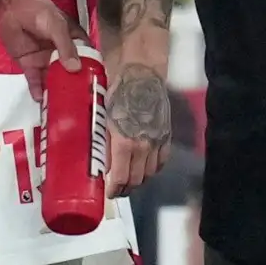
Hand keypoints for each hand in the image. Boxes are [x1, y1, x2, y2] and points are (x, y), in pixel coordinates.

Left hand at [0, 0, 83, 100]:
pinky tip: (41, 102)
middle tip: (79, 105)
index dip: (92, 73)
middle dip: (74, 88)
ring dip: (56, 92)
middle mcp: (62, 53)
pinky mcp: (29, 65)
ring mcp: (45, 60)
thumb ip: (66, 46)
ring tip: (60, 108)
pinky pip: (35, 81)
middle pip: (71, 74)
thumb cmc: (38, 10)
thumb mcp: (56, 26)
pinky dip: (38, 91)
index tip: (96, 90)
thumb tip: (75, 69)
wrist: (8, 5)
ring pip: (53, 80)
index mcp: (74, 40)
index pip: (87, 59)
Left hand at [105, 62, 171, 196]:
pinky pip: (163, 160)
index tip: (108, 193)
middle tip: (117, 189)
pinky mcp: (167, 134)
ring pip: (150, 173)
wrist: (142, 72)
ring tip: (130, 179)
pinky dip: (155, 168)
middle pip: (137, 179)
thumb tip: (98, 161)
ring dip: (140, 179)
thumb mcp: (103, 115)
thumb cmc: (117, 90)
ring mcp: (157, 141)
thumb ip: (102, 141)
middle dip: (126, 188)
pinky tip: (147, 167)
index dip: (114, 189)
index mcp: (125, 143)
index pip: (121, 177)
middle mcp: (144, 146)